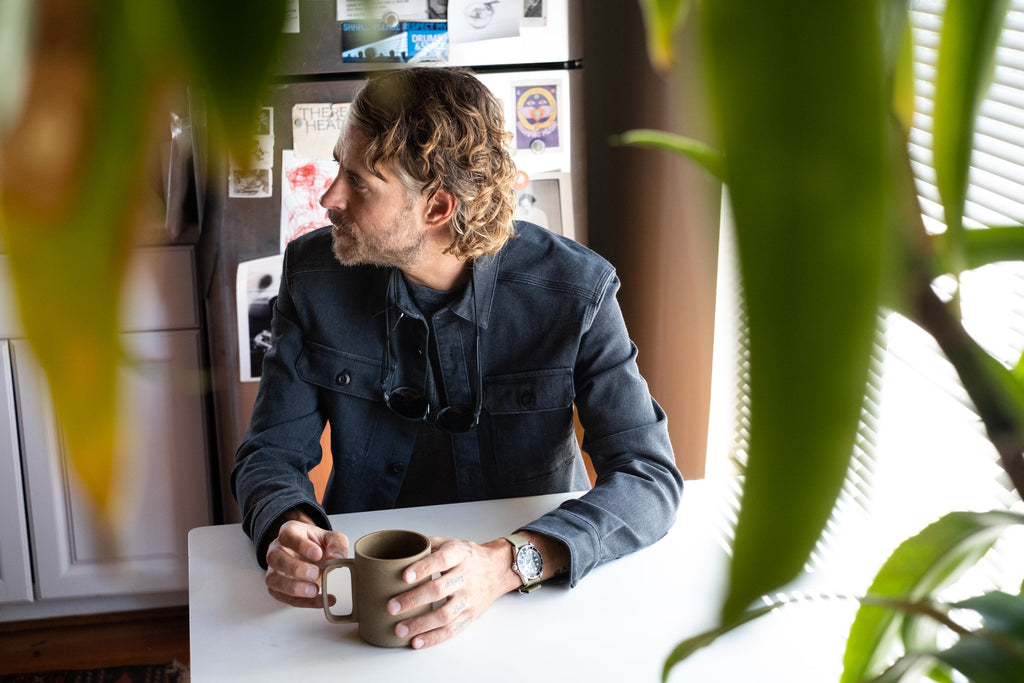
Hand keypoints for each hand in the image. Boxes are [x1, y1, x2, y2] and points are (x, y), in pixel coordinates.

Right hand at [265, 518, 348, 607]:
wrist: (315, 557)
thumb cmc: (319, 545)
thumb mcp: (333, 539)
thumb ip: (337, 545)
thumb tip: (336, 558)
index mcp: (289, 532)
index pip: (287, 535)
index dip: (301, 545)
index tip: (317, 554)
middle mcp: (276, 550)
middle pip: (275, 558)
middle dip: (295, 568)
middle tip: (316, 573)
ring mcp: (274, 570)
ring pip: (273, 580)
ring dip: (294, 588)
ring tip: (315, 590)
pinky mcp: (277, 588)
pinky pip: (285, 598)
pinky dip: (303, 602)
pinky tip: (320, 600)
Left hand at [386, 536, 519, 649]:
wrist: (497, 569)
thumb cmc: (468, 557)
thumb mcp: (451, 543)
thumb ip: (426, 546)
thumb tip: (398, 552)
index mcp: (459, 555)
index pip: (441, 560)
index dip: (423, 568)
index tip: (404, 576)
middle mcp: (465, 577)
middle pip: (439, 590)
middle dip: (413, 600)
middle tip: (392, 607)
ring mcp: (469, 598)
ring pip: (445, 614)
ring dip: (420, 624)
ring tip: (399, 629)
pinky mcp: (471, 615)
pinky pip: (452, 630)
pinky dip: (433, 638)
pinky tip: (416, 641)